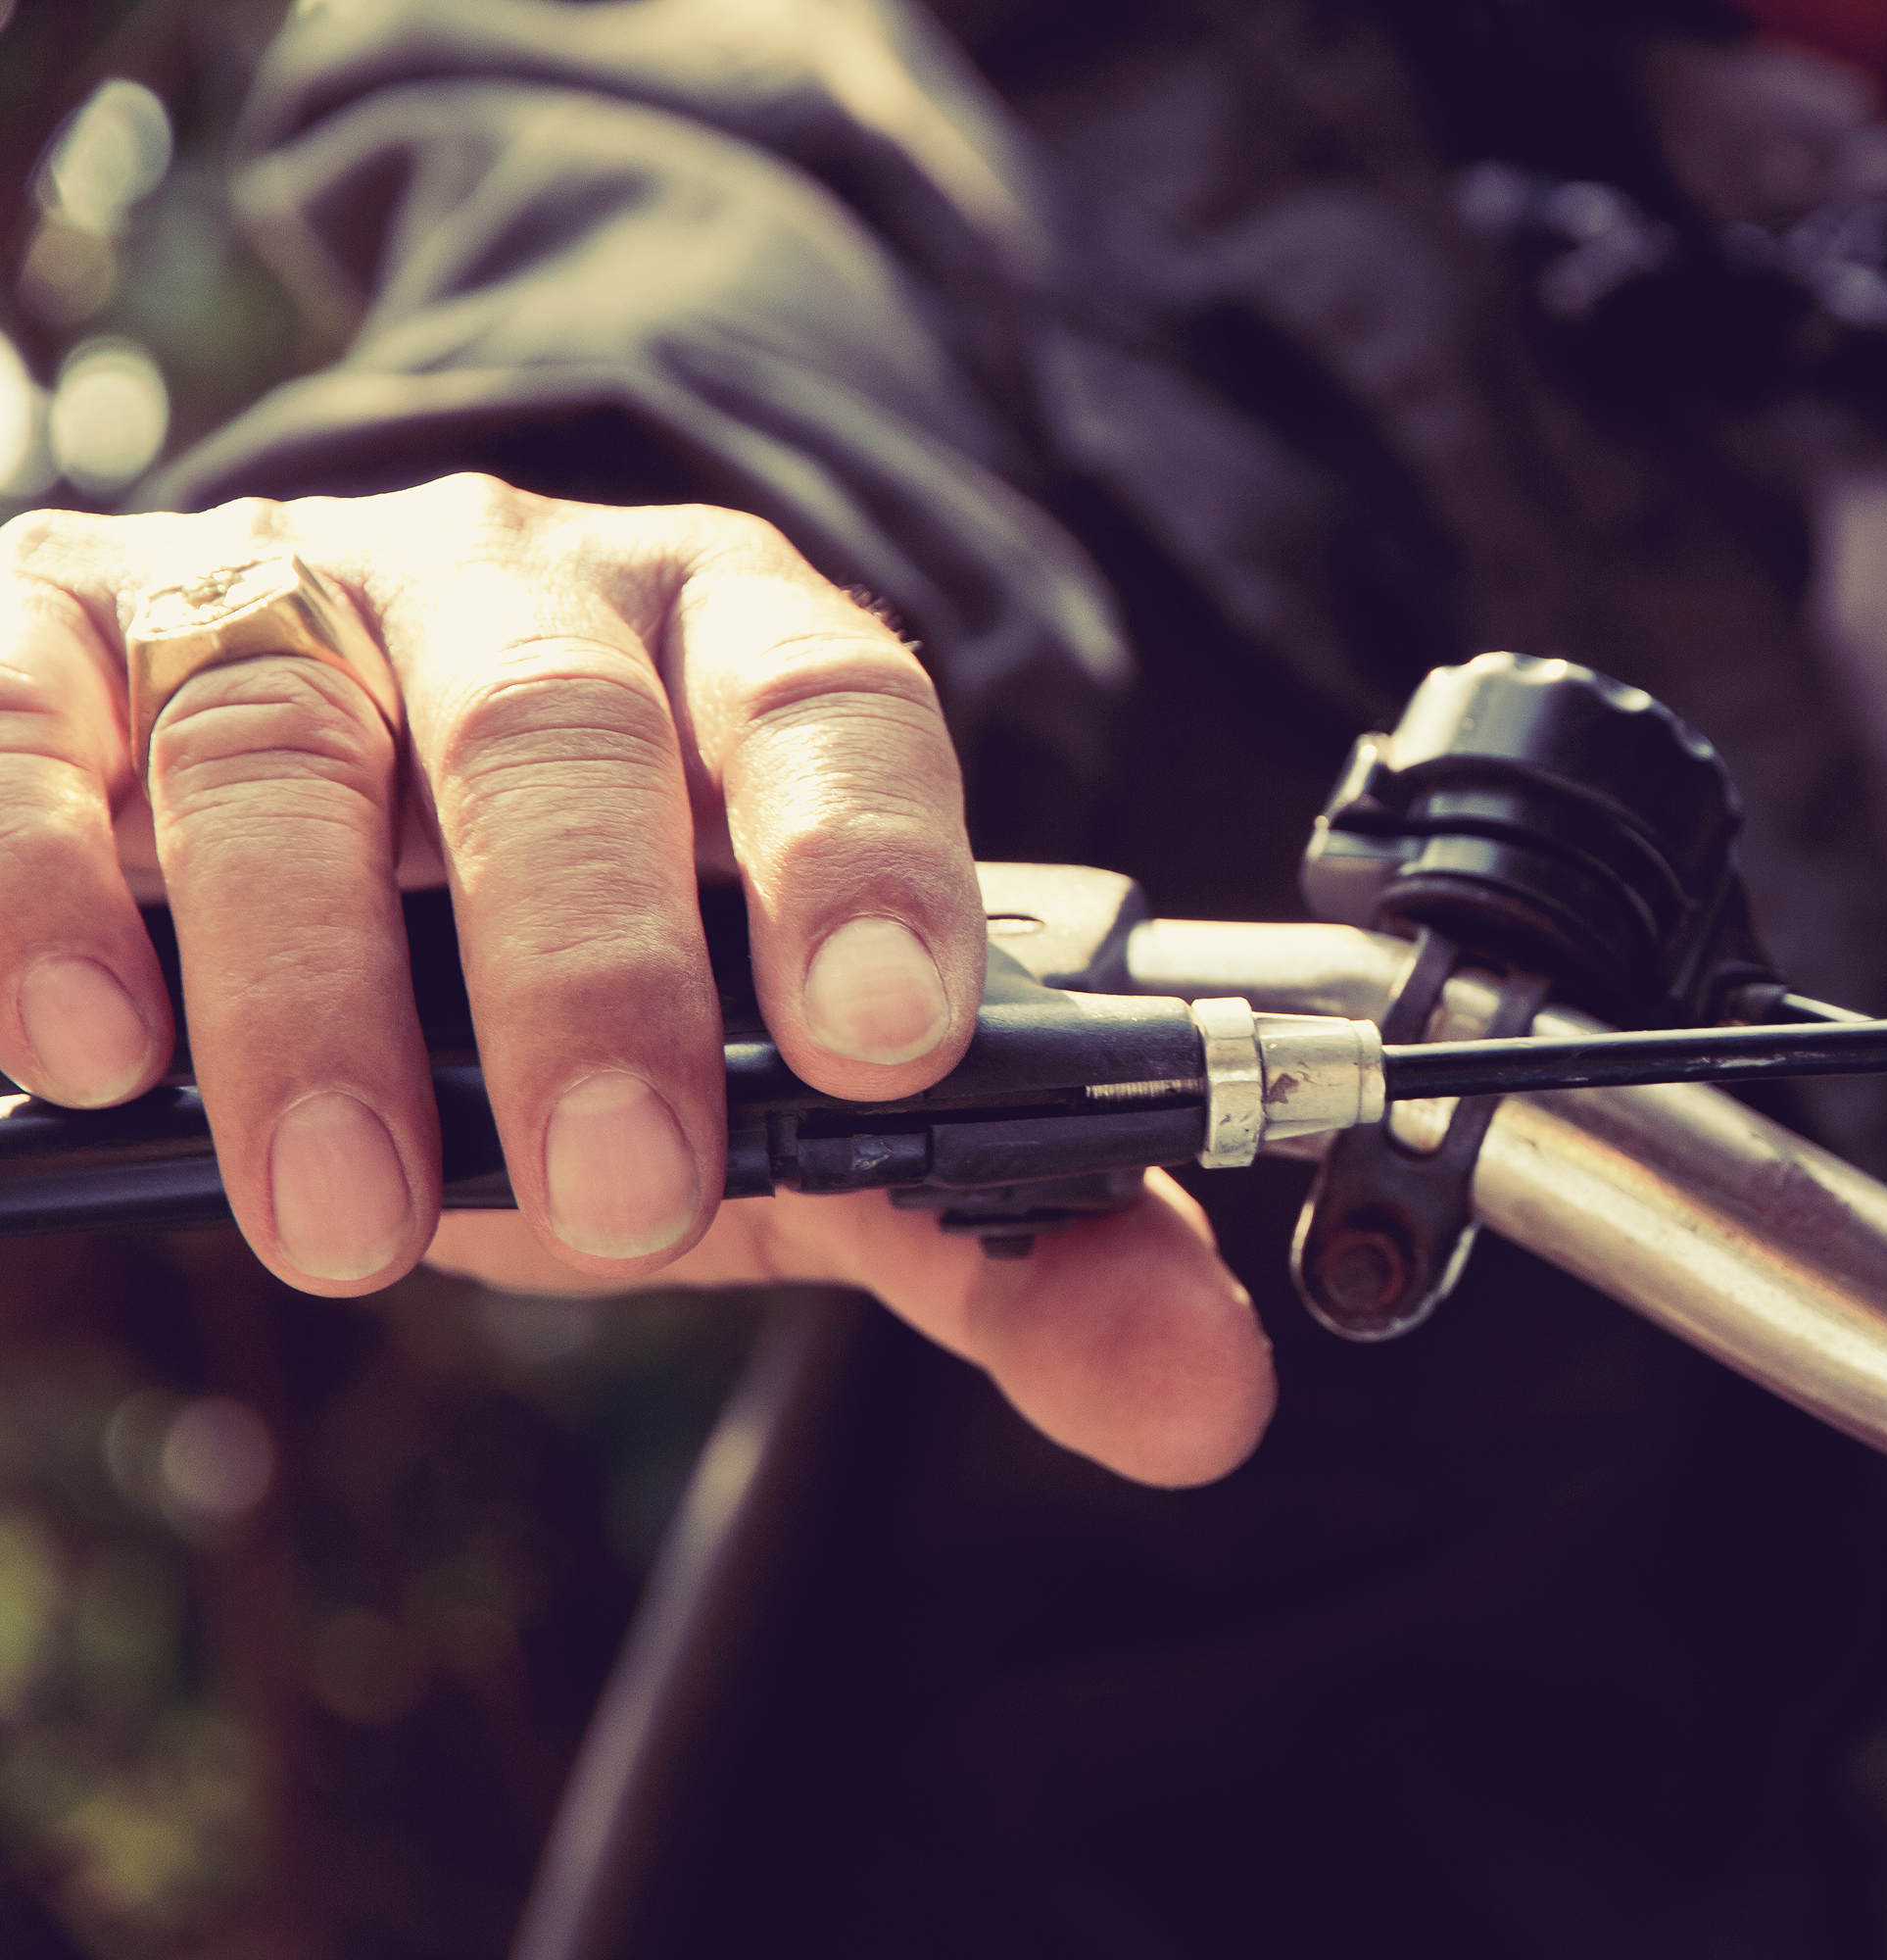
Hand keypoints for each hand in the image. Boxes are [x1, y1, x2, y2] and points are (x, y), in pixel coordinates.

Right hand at [0, 477, 1272, 1484]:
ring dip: (314, 988)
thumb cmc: (594, 976)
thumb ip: (1006, 1240)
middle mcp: (520, 590)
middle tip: (615, 1197)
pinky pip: (30, 717)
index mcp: (736, 659)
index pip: (834, 702)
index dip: (868, 852)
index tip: (884, 1036)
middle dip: (593, 966)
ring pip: (288, 736)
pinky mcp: (59, 638)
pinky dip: (42, 876)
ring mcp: (282, 596)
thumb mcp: (808, 1112)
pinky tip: (92, 1045)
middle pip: (564, 728)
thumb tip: (1206, 1393)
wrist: (337, 843)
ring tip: (349, 1224)